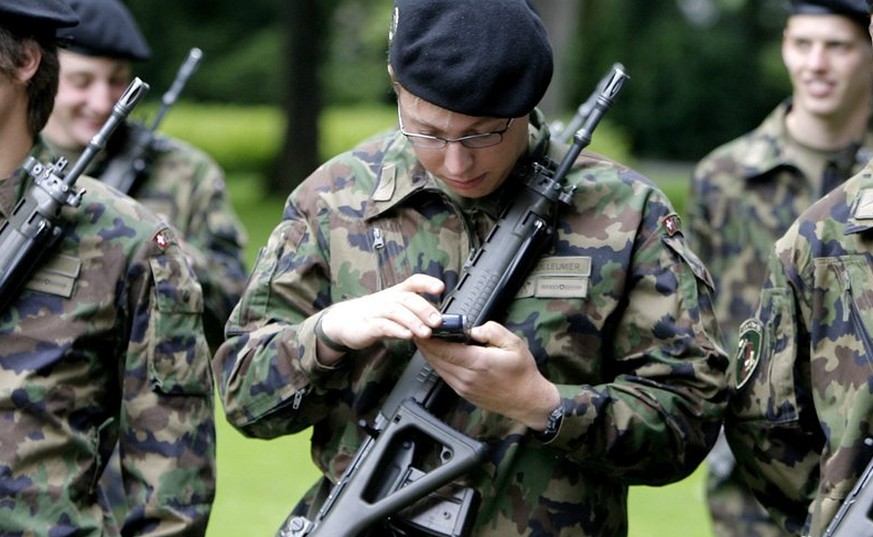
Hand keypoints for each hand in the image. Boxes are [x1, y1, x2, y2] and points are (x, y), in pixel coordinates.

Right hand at [316, 274, 444, 363]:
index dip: (427, 282)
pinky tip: (407, 336)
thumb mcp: (398, 313)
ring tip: (426, 333)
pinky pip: (383, 325)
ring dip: (413, 321)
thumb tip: (440, 323)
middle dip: (425, 309)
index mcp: (397, 293)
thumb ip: (416, 316)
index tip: (440, 287)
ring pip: (396, 311)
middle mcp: (388, 299)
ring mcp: (377, 311)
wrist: (342, 321)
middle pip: (408, 298)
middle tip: (438, 321)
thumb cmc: (374, 315)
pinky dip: (396, 330)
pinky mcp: (368, 325)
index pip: (413, 282)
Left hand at [415, 321, 559, 429]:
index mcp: (478, 362)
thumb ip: (492, 331)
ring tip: (425, 339)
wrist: (528, 401)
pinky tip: (437, 354)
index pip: (445, 349)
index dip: (430, 338)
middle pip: (436, 359)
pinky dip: (437, 363)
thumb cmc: (523, 373)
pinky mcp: (463, 393)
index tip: (423, 327)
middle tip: (418, 329)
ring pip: (437, 368)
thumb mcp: (514, 344)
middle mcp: (467, 377)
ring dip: (429, 354)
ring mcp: (463, 387)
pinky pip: (444, 375)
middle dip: (424, 344)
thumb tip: (474, 328)